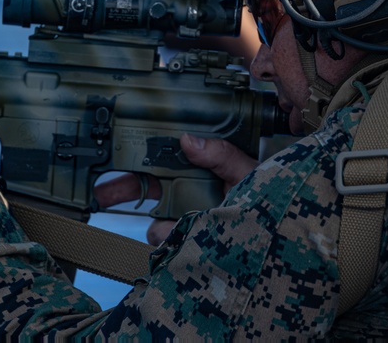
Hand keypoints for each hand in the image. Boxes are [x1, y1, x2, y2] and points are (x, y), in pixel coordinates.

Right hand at [94, 133, 257, 244]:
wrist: (285, 240)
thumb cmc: (271, 201)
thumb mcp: (248, 173)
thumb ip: (221, 155)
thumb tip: (187, 140)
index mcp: (202, 174)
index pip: (164, 163)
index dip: (139, 161)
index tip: (116, 158)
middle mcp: (192, 199)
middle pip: (148, 193)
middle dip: (123, 190)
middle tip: (102, 191)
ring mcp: (190, 226)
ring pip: (156, 225)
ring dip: (156, 224)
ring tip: (169, 225)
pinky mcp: (192, 249)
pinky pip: (168, 247)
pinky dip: (170, 242)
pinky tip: (182, 238)